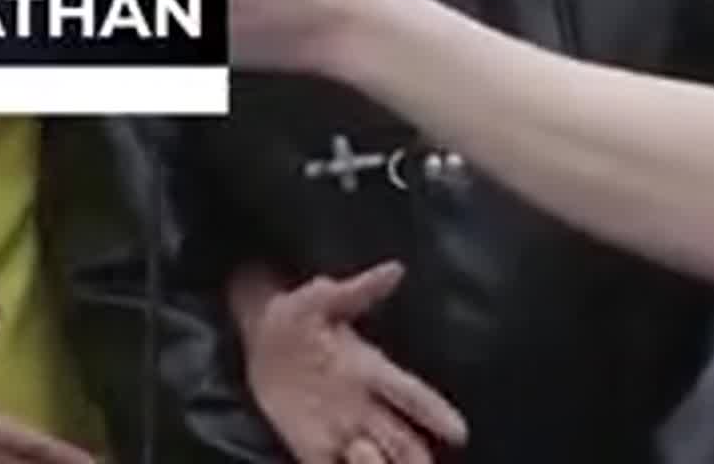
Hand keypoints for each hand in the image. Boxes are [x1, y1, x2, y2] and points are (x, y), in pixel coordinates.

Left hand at [235, 263, 467, 463]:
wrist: (254, 336)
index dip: (435, 413)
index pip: (412, 395)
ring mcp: (341, 428)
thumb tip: (395, 269)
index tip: (459, 433)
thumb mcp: (318, 299)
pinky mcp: (312, 446)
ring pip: (378, 461)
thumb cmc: (293, 313)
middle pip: (405, 442)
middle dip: (416, 459)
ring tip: (363, 455)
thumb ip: (356, 290)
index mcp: (370, 370)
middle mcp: (364, 405)